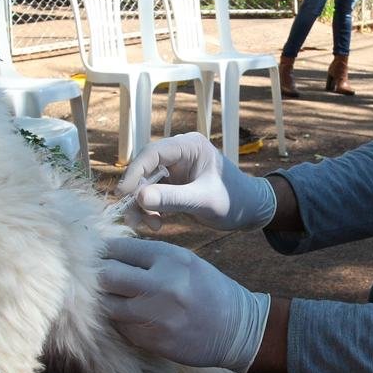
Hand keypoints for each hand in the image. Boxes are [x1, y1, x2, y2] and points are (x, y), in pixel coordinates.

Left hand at [99, 238, 269, 372]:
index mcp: (171, 258)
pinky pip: (120, 327)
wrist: (236, 329)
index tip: (100, 255)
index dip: (105, 251)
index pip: (120, 249)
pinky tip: (130, 316)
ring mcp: (155, 315)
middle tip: (96, 276)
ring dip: (106, 300)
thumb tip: (110, 253)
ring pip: (107, 304)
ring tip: (113, 296)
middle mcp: (161, 285)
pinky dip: (120, 320)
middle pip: (106, 276)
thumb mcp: (185, 261)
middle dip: (98, 275)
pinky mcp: (152, 340)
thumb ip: (150, 257)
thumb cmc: (208, 289)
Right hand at [117, 132, 276, 231]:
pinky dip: (149, 210)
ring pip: (144, 183)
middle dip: (136, 193)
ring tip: (147, 226)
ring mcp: (174, 169)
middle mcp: (179, 153)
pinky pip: (151, 194)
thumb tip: (139, 197)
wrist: (248, 211)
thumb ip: (173, 199)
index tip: (123, 195)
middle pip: (144, 168)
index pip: (152, 153)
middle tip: (132, 217)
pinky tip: (156, 224)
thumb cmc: (233, 201)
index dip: (135, 172)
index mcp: (190, 146)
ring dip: (141, 205)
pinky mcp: (172, 184)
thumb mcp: (204, 201)